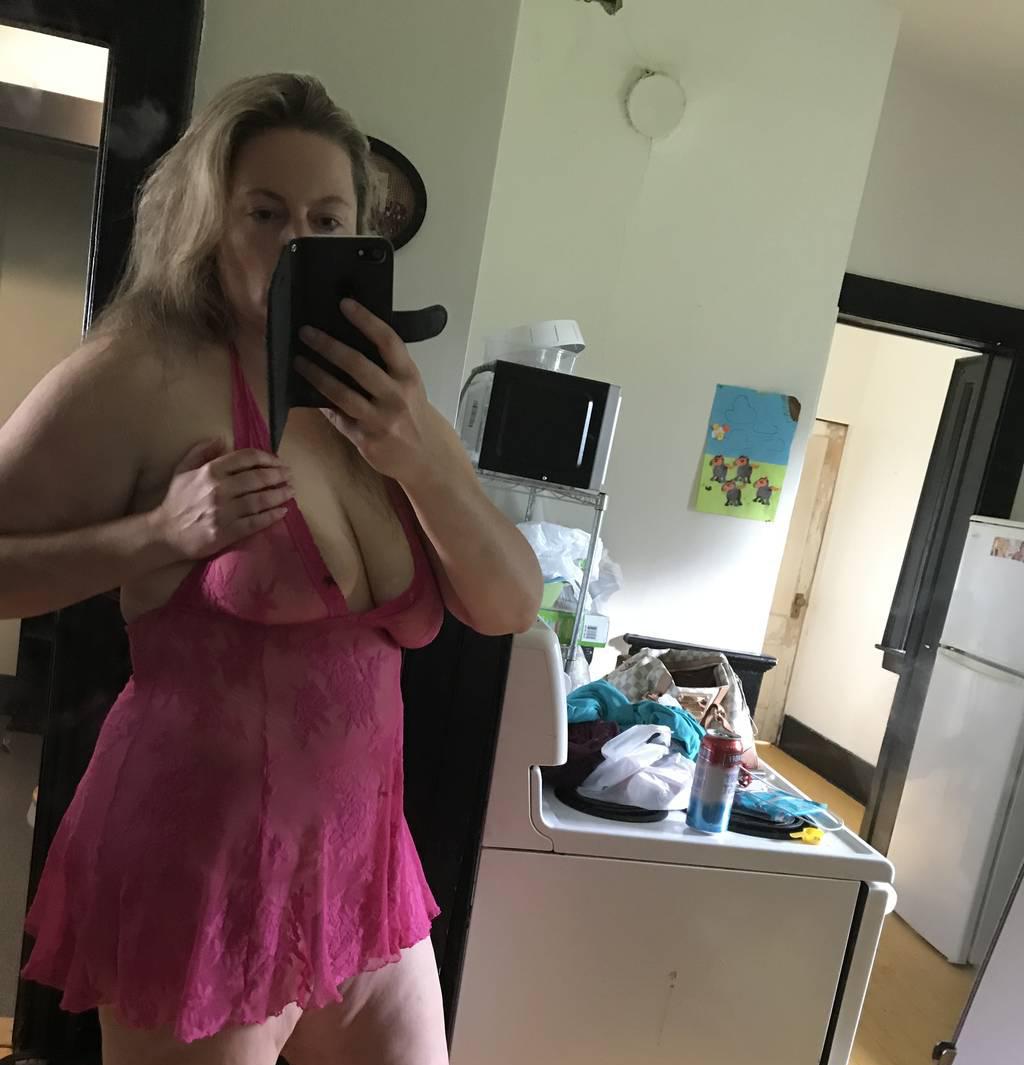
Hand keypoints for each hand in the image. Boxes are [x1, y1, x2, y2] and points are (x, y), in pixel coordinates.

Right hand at [151, 439, 292, 559]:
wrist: (166, 534)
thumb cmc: (177, 500)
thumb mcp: (183, 470)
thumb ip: (201, 452)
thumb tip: (221, 439)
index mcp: (210, 471)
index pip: (246, 458)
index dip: (267, 458)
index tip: (277, 462)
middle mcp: (219, 489)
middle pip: (257, 478)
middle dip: (278, 476)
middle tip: (289, 476)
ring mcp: (225, 511)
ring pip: (260, 500)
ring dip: (279, 495)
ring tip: (290, 492)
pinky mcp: (228, 532)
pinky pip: (256, 522)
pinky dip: (272, 516)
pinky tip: (283, 511)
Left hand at [295, 299, 452, 482]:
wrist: (426, 457)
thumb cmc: (413, 415)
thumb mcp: (408, 388)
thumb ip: (385, 370)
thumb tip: (345, 344)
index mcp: (409, 376)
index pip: (388, 342)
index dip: (366, 320)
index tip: (344, 304)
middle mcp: (396, 396)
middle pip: (358, 365)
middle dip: (328, 346)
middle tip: (306, 332)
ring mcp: (380, 420)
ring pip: (341, 393)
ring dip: (316, 374)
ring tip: (298, 361)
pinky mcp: (366, 439)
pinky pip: (337, 417)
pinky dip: (322, 403)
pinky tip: (308, 392)